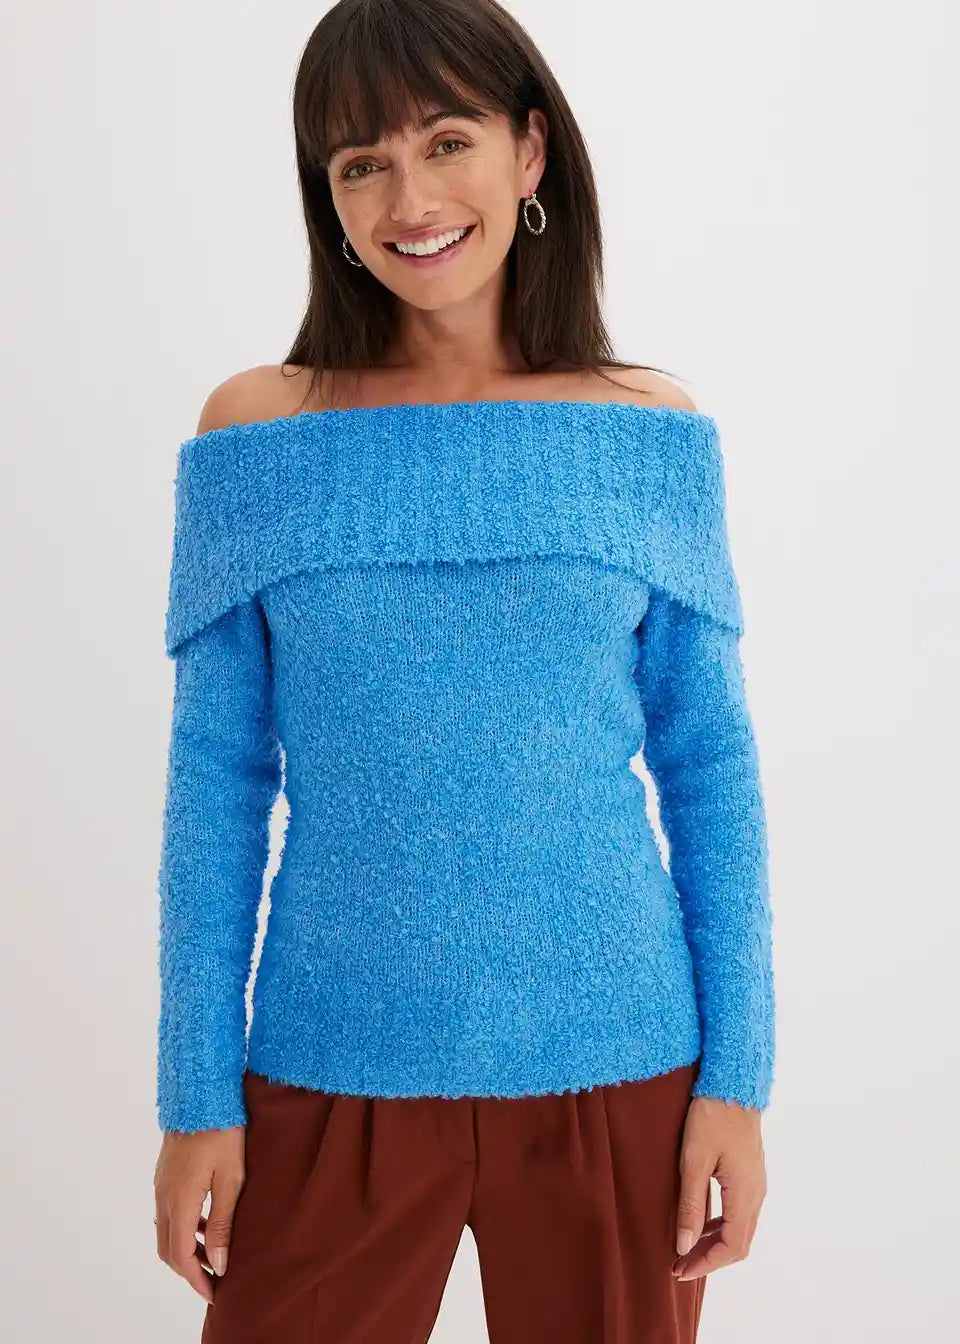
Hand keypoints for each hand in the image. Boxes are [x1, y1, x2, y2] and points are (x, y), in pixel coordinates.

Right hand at [154, 1126, 246, 1302]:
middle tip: (213, 1280)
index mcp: (179, 1201)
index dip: (196, 1279)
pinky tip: (205, 1223)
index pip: (181, 1256)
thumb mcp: (231, 1179)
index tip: (214, 1293)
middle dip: (189, 1270)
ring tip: (214, 1255)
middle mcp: (163, 1196)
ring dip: (186, 1249)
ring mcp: (161, 1184)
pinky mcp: (164, 1174)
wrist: (202, 1093)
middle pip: (168, 1249)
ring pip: (166, 1231)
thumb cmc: (222, 1131)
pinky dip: (183, 1228)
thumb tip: (219, 1264)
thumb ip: (222, 1223)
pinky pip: (167, 1212)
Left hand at [672, 1096, 766, 1282]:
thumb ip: (690, 1205)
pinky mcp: (749, 1173)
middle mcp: (756, 1194)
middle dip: (709, 1258)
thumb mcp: (694, 1161)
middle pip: (738, 1243)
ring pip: (739, 1227)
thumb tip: (684, 1246)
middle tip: (678, 1266)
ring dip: (714, 1243)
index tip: (680, 1270)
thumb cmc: (712, 1117)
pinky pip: (738, 1211)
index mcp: (745, 1194)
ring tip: (685, 1248)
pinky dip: (719, 1225)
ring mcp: (756, 1183)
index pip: (732, 1247)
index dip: (706, 1264)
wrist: (733, 1083)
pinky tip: (699, 1221)